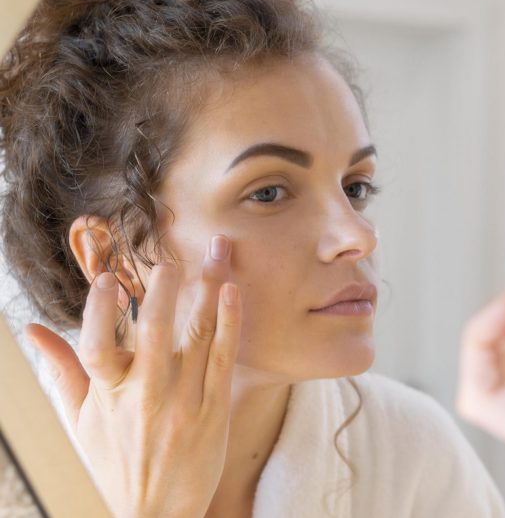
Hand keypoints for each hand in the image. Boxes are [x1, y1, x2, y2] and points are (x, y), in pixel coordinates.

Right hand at [26, 235, 240, 517]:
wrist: (158, 513)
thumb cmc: (116, 462)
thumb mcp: (81, 421)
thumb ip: (61, 371)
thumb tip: (31, 329)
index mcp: (108, 395)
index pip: (96, 346)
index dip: (99, 311)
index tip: (106, 278)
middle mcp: (146, 395)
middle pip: (154, 332)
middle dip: (163, 290)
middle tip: (171, 260)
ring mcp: (184, 400)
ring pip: (198, 335)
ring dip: (208, 288)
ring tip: (218, 251)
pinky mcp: (215, 407)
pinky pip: (225, 357)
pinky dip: (230, 322)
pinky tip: (233, 292)